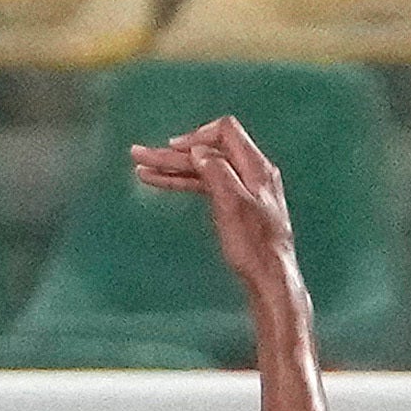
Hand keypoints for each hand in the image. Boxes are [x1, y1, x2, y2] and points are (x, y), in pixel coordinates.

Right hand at [136, 116, 305, 313]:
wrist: (271, 279)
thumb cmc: (254, 247)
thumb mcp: (232, 205)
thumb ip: (216, 172)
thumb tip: (199, 150)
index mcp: (256, 167)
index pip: (225, 132)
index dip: (195, 136)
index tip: (170, 148)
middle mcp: (252, 172)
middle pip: (208, 152)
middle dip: (173, 155)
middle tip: (140, 156)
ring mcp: (245, 189)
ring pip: (204, 170)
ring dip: (173, 169)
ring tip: (142, 171)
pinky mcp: (238, 205)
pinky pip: (208, 186)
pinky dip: (186, 183)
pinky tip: (167, 183)